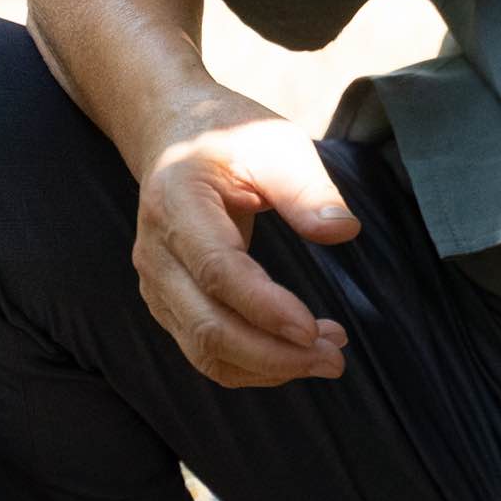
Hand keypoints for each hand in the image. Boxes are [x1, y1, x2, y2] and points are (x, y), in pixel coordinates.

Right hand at [131, 90, 357, 388]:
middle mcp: (155, 252)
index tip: (314, 329)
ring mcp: (156, 283)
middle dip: (274, 355)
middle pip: (207, 326)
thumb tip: (344, 231)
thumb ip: (306, 188)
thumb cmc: (229, 134)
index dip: (265, 308)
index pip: (218, 271)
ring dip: (266, 366)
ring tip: (327, 357)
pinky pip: (203, 349)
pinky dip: (250, 364)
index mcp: (177, 204)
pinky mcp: (168, 301)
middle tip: (335, 358)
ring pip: (204, 350)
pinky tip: (294, 354)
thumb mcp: (274, 141)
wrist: (175, 133)